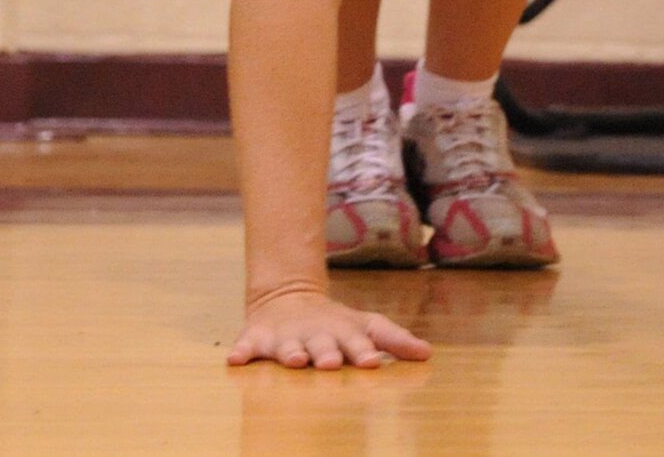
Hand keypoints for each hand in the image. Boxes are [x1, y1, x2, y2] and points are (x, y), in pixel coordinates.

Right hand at [227, 286, 432, 369]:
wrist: (289, 299)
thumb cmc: (336, 324)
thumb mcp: (367, 327)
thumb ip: (395, 340)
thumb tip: (428, 354)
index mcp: (344, 332)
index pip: (358, 341)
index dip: (364, 351)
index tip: (373, 362)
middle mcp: (316, 334)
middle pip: (322, 344)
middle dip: (326, 354)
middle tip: (330, 363)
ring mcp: (286, 336)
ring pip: (288, 347)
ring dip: (290, 353)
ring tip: (293, 361)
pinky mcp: (258, 338)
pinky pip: (247, 346)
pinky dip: (241, 351)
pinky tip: (235, 359)